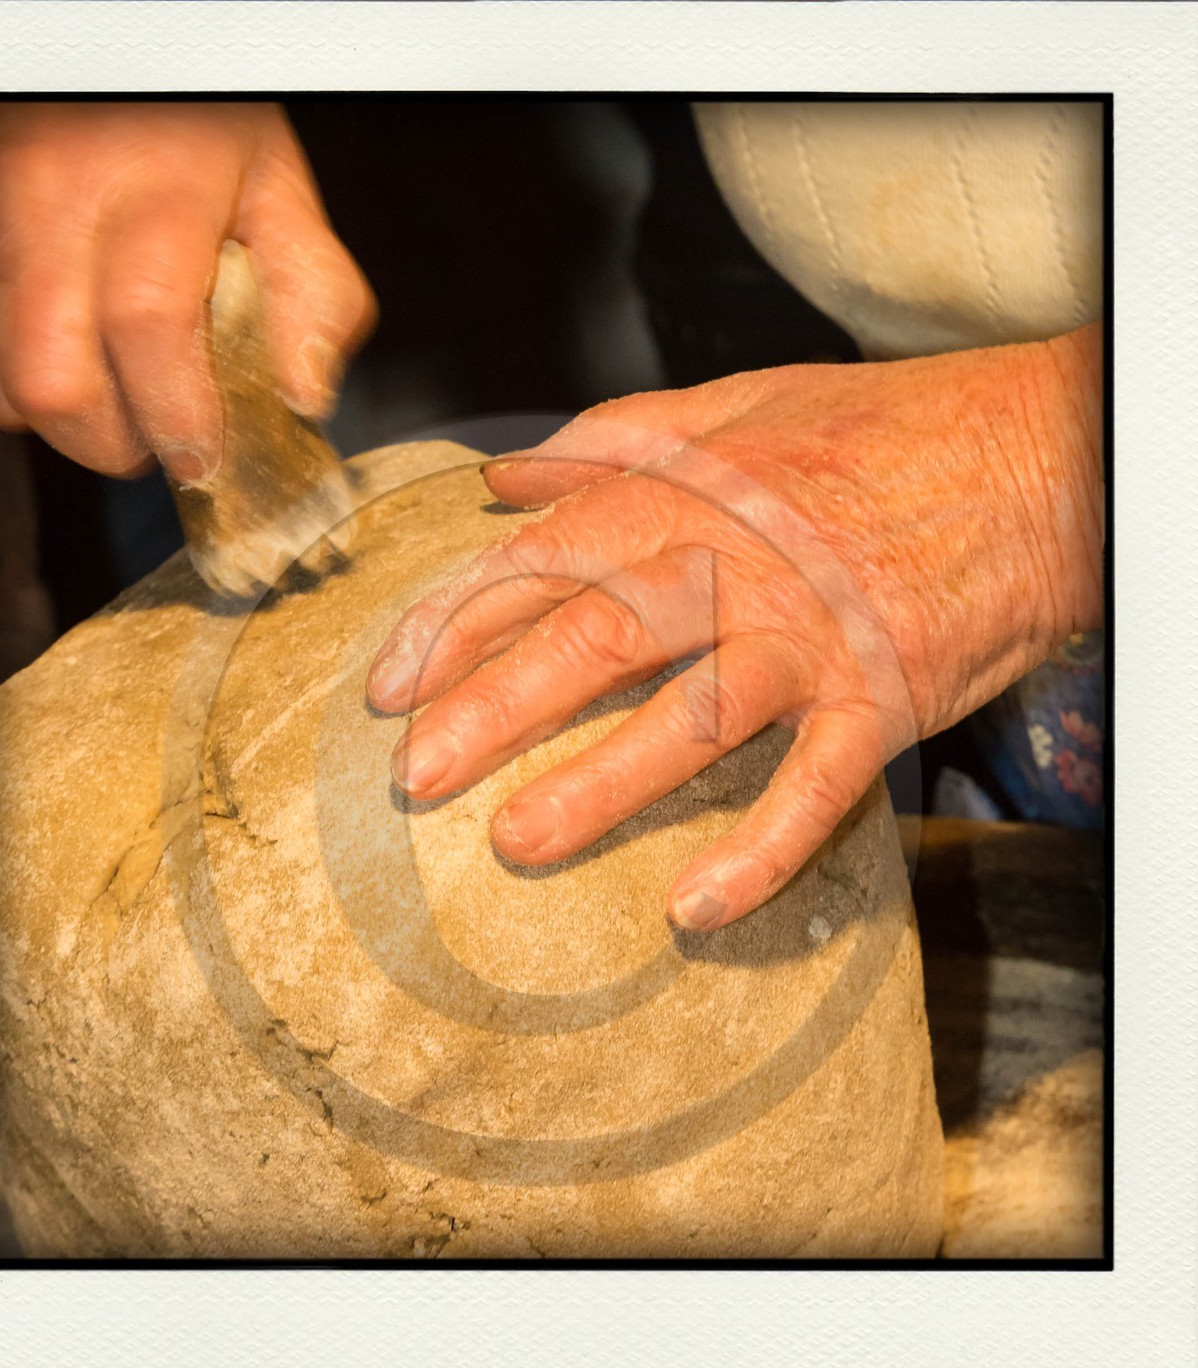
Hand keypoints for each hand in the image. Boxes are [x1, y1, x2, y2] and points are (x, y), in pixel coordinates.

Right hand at [0, 101, 375, 481]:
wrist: (119, 84)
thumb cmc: (201, 141)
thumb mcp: (280, 196)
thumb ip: (311, 295)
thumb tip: (304, 396)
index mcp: (155, 190)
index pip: (147, 320)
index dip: (175, 411)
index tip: (204, 454)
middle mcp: (56, 204)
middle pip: (52, 377)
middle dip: (112, 441)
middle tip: (159, 436)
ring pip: (6, 383)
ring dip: (71, 424)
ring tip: (123, 400)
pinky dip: (31, 392)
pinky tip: (84, 367)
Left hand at [367, 326, 1102, 930]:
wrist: (1034, 458)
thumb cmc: (881, 430)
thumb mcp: (739, 404)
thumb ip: (616, 440)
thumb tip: (508, 478)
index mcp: (690, 497)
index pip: (547, 564)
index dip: (457, 626)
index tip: (388, 686)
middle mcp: (737, 568)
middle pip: (594, 640)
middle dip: (491, 710)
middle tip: (413, 778)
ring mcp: (809, 640)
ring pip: (690, 717)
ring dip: (599, 785)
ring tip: (516, 843)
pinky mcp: (880, 700)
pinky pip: (815, 788)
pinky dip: (760, 851)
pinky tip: (693, 909)